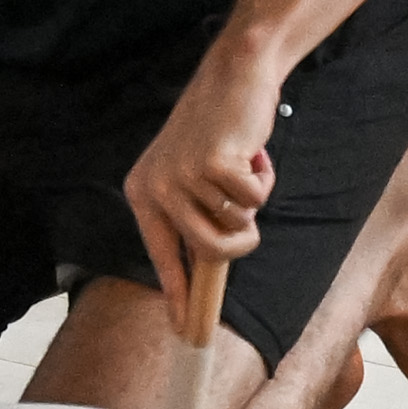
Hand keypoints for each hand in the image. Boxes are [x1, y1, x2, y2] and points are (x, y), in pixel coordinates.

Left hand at [123, 55, 281, 302]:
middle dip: (241, 242)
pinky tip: (251, 153)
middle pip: (209, 252)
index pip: (162, 256)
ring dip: (253, 204)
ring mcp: (182, 176)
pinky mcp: (214, 165)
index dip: (178, 294)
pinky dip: (263, 180)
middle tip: (251, 217)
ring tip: (243, 169)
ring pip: (235, 227)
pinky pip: (254, 201)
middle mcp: (156, 188)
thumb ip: (194, 216)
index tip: (185, 331)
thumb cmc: (217, 131)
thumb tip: (207, 268)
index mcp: (144, 194)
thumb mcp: (192, 175)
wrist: (233, 77)